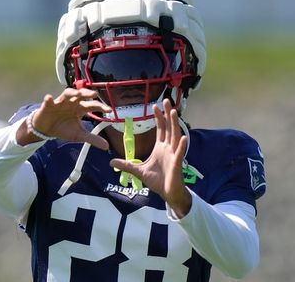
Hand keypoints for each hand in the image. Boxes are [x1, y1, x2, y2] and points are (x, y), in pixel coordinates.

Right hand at [20, 88, 110, 149]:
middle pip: (81, 95)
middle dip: (87, 93)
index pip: (93, 105)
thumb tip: (107, 146)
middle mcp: (72, 102)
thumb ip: (92, 138)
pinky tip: (49, 98)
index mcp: (80, 108)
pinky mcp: (48, 105)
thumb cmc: (64, 129)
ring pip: (66, 94)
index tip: (109, 110)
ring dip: (72, 93)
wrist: (47, 130)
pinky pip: (48, 101)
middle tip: (94, 94)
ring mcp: (60, 102)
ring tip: (77, 93)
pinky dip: (49, 99)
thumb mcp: (79, 135)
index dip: (101, 106)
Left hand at [109, 99, 191, 216]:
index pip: (161, 129)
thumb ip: (126, 165)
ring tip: (174, 112)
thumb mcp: (138, 172)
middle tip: (167, 100)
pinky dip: (181, 145)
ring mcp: (173, 154)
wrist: (168, 193)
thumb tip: (111, 161)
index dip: (159, 117)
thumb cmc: (157, 181)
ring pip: (175, 136)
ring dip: (174, 124)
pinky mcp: (177, 164)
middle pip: (168, 127)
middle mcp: (168, 148)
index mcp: (160, 148)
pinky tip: (183, 137)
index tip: (155, 106)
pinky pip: (179, 153)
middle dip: (167, 114)